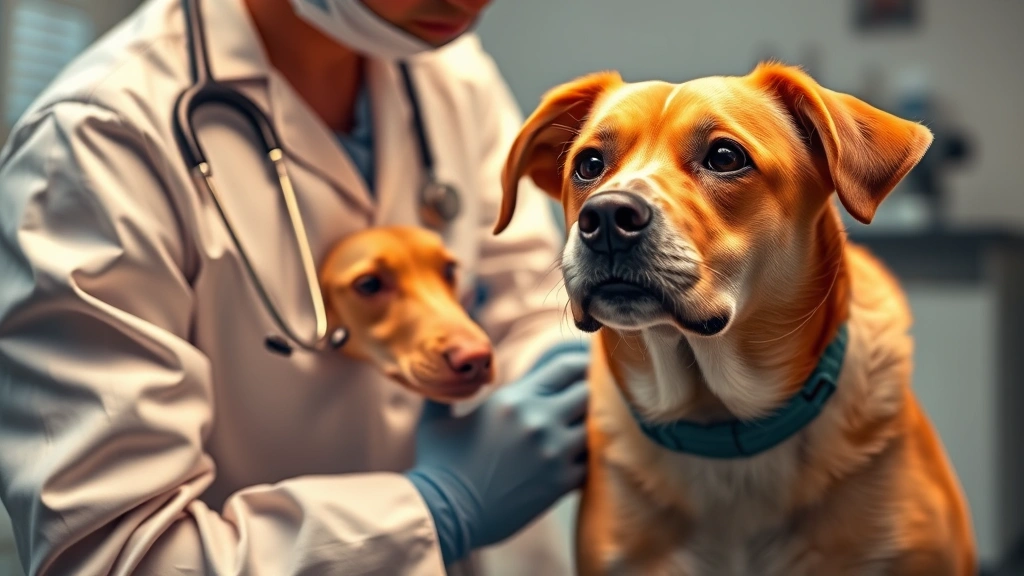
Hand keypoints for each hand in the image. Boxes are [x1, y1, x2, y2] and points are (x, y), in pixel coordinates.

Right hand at [405, 342, 589, 564]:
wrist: (445, 515)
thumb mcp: (437, 419)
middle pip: (590, 391)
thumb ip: (447, 391)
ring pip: (598, 426)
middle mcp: (538, 418)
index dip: (582, 363)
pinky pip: (595, 461)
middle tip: (593, 400)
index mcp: (513, 398)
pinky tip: (580, 459)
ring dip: (595, 427)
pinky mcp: (561, 481)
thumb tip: (451, 372)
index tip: (587, 367)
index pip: (566, 366)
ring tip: (589, 430)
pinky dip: (592, 458)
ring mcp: (553, 450)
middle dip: (594, 393)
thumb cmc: (438, 467)